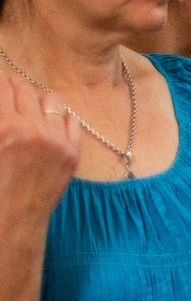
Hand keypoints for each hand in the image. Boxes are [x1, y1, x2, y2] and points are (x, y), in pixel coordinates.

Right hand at [0, 64, 84, 223]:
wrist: (14, 219)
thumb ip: (1, 121)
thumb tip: (5, 104)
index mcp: (5, 127)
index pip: (4, 87)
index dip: (2, 82)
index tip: (2, 82)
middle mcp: (32, 129)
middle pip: (26, 90)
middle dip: (16, 87)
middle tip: (12, 89)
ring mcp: (56, 141)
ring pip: (52, 101)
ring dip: (39, 101)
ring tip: (32, 107)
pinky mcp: (73, 153)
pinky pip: (72, 121)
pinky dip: (61, 119)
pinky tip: (52, 123)